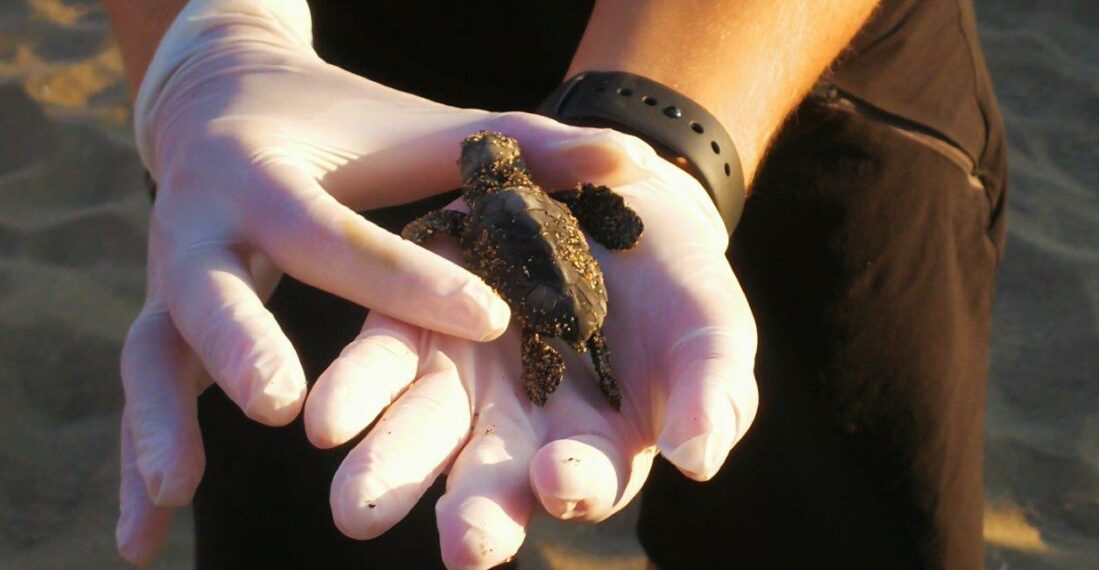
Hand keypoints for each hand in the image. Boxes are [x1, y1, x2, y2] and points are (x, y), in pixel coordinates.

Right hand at [114, 0, 651, 563]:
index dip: (413, 279)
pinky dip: (136, 465)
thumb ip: (527, 150)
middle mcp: (205, 225)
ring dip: (159, 424)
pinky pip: (149, 395)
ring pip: (155, 352)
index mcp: (270, 177)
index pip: (342, 236)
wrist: (226, 103)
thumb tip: (634, 162)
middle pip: (212, 287)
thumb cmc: (349, 128)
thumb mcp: (432, 131)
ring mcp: (171, 279)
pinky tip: (142, 541)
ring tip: (177, 493)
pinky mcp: (162, 321)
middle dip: (243, 342)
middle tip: (284, 404)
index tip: (491, 319)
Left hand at [304, 157, 758, 568]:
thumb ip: (710, 393)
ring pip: (421, 432)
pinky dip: (355, 390)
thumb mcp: (711, 331)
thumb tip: (699, 461)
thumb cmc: (678, 284)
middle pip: (491, 481)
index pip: (584, 480)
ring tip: (357, 505)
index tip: (561, 481)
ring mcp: (463, 376)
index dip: (576, 484)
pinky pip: (381, 359)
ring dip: (390, 470)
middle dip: (474, 514)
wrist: (618, 196)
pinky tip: (328, 416)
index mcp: (593, 443)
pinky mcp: (416, 318)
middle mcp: (519, 427)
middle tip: (460, 543)